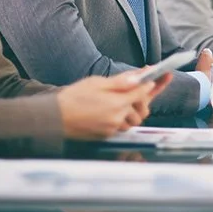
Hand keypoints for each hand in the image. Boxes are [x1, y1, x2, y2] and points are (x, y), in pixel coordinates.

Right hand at [57, 71, 171, 138]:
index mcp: (116, 103)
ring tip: (125, 99)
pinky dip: (123, 118)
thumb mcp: (97, 83)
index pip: (142, 93)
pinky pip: (122, 126)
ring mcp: (112, 128)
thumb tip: (139, 76)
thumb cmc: (74, 97)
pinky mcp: (107, 135)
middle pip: (142, 110)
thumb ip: (121, 81)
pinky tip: (115, 109)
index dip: (150, 85)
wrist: (56, 117)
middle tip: (141, 89)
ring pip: (133, 120)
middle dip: (144, 100)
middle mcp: (117, 118)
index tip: (156, 78)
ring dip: (133, 111)